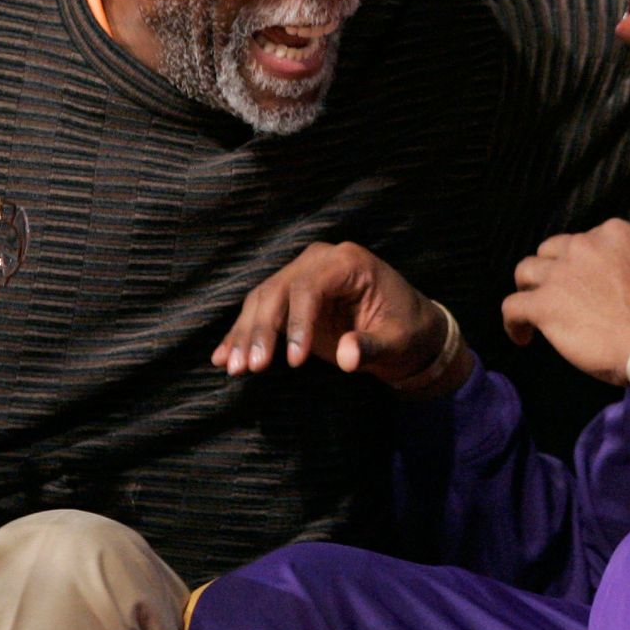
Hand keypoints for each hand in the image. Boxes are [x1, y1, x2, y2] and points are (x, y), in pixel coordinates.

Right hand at [214, 242, 464, 389]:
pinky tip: (221, 357)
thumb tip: (347, 357)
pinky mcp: (291, 294)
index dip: (296, 324)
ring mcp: (302, 274)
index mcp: (348, 262)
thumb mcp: (398, 341)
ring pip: (261, 299)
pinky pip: (260, 310)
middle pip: (277, 290)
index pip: (309, 287)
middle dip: (260, 330)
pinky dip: (241, 333)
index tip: (294, 362)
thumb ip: (372, 346)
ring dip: (244, 334)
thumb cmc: (406, 331)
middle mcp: (319, 260)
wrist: (408, 328)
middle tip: (250, 368)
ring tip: (233, 368)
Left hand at [502, 219, 629, 386]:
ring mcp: (560, 273)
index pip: (584, 240)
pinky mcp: (544, 304)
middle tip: (560, 295)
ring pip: (526, 271)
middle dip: (552, 271)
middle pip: (551, 251)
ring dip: (530, 289)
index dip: (580, 263)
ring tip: (535, 312)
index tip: (586, 284)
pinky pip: (512, 307)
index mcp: (614, 233)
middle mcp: (583, 245)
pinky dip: (513, 322)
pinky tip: (522, 337)